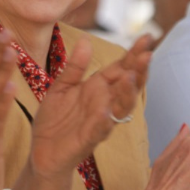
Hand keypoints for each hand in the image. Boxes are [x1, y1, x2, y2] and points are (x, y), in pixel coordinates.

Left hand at [27, 36, 149, 179]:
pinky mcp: (88, 139)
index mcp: (98, 88)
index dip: (134, 54)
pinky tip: (107, 110)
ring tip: (130, 76)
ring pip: (121, 107)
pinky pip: (100, 129)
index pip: (121, 68)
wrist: (42, 151)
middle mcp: (104, 103)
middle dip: (138, 70)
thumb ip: (75, 67)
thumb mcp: (61, 87)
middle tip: (147, 54)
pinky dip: (104, 120)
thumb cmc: (55, 120)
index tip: (147, 37)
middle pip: (128, 85)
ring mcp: (99, 122)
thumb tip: (86, 40)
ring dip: (127, 93)